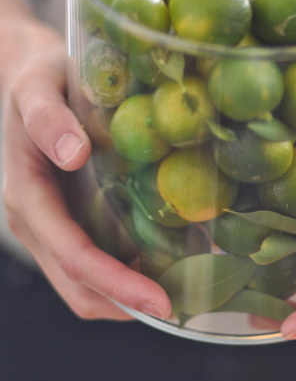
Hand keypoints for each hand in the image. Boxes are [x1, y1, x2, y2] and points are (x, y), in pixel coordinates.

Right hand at [2, 18, 170, 320]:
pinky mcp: (65, 219)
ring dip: (126, 298)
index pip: (73, 255)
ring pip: (82, 284)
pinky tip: (161, 261)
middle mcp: (35, 220)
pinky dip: (123, 275)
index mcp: (27, 195)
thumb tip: (74, 154)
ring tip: (179, 290)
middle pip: (78, 285)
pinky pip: (91, 261)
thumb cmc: (39, 77)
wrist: (31, 73)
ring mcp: (48, 225)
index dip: (116, 283)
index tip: (161, 300)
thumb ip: (49, 118)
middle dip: (127, 303)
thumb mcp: (38, 87)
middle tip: (184, 306)